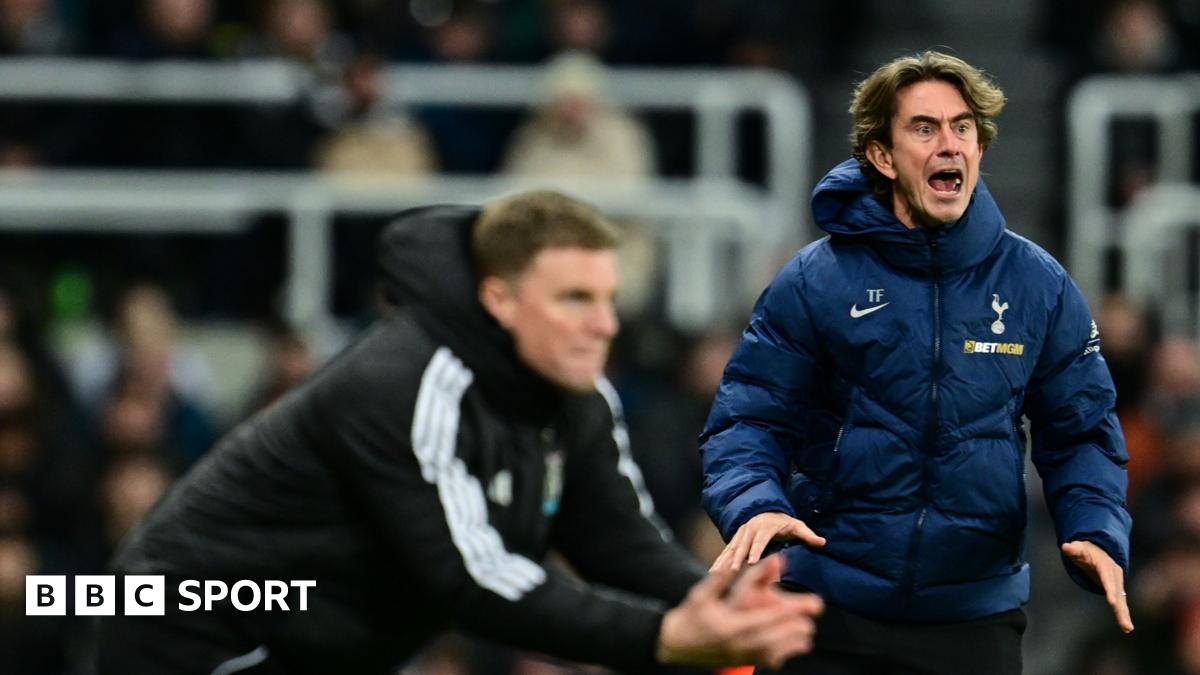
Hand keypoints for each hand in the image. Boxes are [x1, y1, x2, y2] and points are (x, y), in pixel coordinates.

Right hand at [656, 554, 823, 668]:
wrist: (676, 643)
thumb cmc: (690, 615)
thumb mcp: (702, 594)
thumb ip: (720, 579)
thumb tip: (734, 561)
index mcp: (727, 626)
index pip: (759, 621)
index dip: (780, 617)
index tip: (798, 611)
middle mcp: (735, 644)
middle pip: (769, 639)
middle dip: (790, 632)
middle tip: (809, 623)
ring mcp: (738, 655)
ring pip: (769, 653)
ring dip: (789, 645)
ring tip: (807, 635)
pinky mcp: (739, 661)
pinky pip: (763, 661)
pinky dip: (780, 655)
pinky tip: (793, 647)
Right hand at [710, 512, 825, 572]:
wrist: (766, 510)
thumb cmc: (783, 522)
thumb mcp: (797, 526)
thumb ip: (807, 534)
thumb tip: (822, 542)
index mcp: (765, 526)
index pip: (760, 540)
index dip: (755, 550)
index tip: (751, 562)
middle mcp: (750, 529)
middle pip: (742, 545)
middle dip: (737, 558)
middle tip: (733, 571)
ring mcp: (740, 534)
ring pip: (731, 548)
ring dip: (724, 560)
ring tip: (715, 573)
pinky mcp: (735, 539)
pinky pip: (726, 551)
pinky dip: (719, 561)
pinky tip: (712, 572)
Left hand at [1062, 540, 1133, 632]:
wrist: (1099, 552)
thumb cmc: (1086, 551)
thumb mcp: (1078, 549)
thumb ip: (1073, 549)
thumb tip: (1065, 546)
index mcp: (1105, 566)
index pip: (1107, 578)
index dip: (1109, 588)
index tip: (1112, 601)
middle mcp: (1114, 576)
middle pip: (1117, 592)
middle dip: (1119, 606)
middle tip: (1123, 621)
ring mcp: (1117, 584)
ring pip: (1121, 601)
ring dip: (1123, 614)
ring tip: (1127, 628)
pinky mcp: (1117, 592)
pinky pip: (1120, 604)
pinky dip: (1122, 615)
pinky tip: (1126, 628)